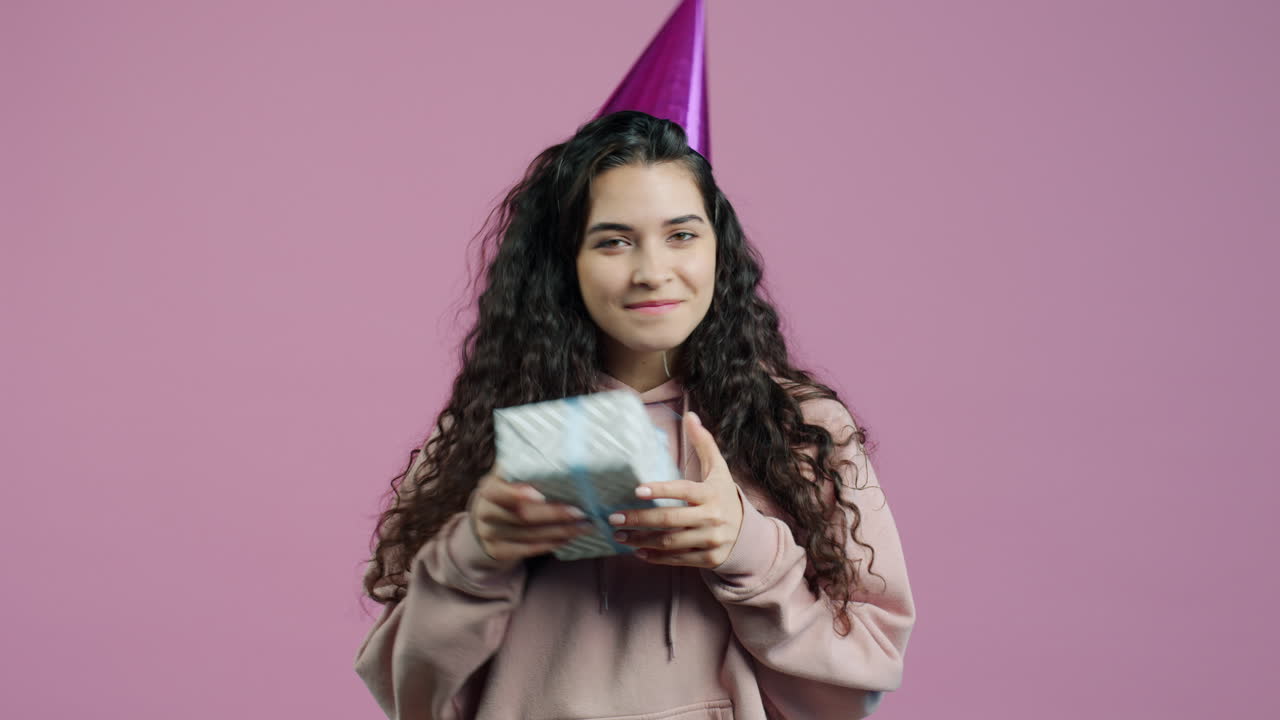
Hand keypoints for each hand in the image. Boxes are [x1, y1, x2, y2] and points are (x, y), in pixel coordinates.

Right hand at [468, 463, 593, 567]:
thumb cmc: (511, 489)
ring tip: (583, 526)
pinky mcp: (497, 550)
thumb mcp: (512, 475)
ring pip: (527, 535)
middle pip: (520, 516)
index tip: (541, 495)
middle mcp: (485, 510)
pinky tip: (567, 538)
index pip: (498, 491)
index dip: (517, 494)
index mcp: (489, 486)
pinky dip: (549, 544)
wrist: (489, 518)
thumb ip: (528, 466)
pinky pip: (526, 550)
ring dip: (559, 531)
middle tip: (580, 512)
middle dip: (553, 514)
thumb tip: (563, 451)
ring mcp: (489, 533)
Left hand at [608, 412, 743, 568]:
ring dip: (642, 540)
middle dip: (640, 519)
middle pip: (671, 520)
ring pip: (671, 542)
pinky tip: (637, 552)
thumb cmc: (723, 495)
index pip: (683, 491)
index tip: (636, 490)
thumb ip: (703, 443)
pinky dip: (656, 558)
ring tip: (619, 536)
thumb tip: (690, 415)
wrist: (748, 533)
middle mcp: (713, 518)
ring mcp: (711, 540)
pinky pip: (678, 559)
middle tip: (614, 518)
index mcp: (712, 494)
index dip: (660, 491)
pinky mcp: (708, 559)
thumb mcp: (718, 469)